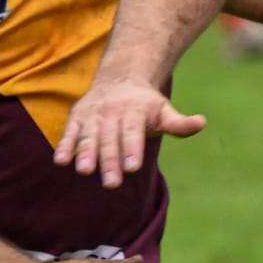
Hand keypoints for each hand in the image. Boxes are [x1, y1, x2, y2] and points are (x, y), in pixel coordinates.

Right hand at [54, 74, 206, 188]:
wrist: (120, 78)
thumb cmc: (146, 105)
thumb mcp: (164, 111)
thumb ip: (180, 123)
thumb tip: (201, 123)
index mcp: (136, 111)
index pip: (134, 132)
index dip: (133, 149)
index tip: (133, 168)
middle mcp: (113, 112)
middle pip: (111, 139)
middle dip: (110, 161)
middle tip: (111, 184)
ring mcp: (93, 114)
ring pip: (89, 136)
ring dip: (85, 154)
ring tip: (84, 171)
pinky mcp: (77, 117)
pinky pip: (70, 132)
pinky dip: (65, 145)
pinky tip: (61, 161)